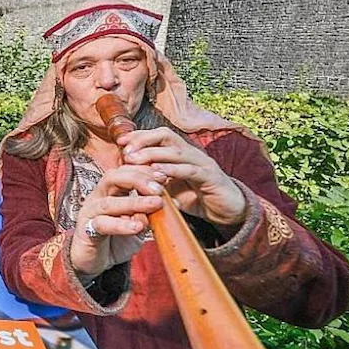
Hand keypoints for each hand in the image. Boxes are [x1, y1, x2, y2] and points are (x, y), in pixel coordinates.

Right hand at [69, 166, 164, 277]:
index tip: (164, 177)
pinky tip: (138, 226)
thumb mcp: (138, 223)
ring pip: (108, 202)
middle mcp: (97, 197)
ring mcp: (89, 213)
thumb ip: (150, 213)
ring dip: (134, 202)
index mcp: (110, 191)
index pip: (124, 171)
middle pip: (112, 178)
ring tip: (155, 204)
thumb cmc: (116, 240)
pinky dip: (121, 225)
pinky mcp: (85, 231)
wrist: (94, 263)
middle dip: (138, 179)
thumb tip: (173, 204)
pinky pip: (102, 224)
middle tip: (159, 188)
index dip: (143, 171)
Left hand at [118, 127, 246, 226]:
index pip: (159, 136)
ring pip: (176, 151)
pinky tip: (157, 172)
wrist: (228, 212)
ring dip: (153, 154)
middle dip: (144, 140)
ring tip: (135, 159)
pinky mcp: (211, 177)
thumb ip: (153, 180)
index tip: (120, 142)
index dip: (140, 136)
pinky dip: (172, 170)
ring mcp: (203, 163)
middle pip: (166, 136)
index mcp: (181, 153)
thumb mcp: (170, 188)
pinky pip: (190, 170)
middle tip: (125, 150)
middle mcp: (192, 153)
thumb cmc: (197, 197)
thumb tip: (128, 177)